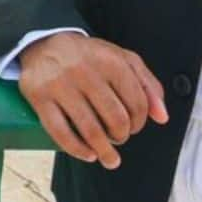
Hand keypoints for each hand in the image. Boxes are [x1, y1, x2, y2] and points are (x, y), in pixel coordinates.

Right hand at [17, 34, 167, 168]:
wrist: (44, 43)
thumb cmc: (88, 56)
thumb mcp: (122, 59)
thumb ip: (147, 84)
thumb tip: (162, 117)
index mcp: (110, 60)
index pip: (136, 102)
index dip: (140, 122)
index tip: (134, 127)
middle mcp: (85, 71)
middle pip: (115, 119)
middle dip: (122, 136)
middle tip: (119, 138)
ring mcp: (61, 85)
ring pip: (90, 129)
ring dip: (105, 151)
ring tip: (109, 158)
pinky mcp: (40, 97)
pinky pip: (61, 132)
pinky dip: (78, 150)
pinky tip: (88, 154)